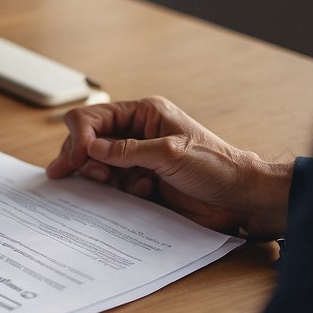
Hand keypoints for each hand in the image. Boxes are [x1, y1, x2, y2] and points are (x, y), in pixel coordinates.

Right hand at [45, 96, 291, 238]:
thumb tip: (89, 147)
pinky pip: (109, 185)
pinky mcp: (137, 182)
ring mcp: (135, 159)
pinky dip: (114, 191)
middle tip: (73, 173)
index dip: (80, 136)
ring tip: (109, 184)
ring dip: (99, 176)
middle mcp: (136, 133)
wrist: (239, 199)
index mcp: (144, 114)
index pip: (94, 117)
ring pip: (95, 164)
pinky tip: (138, 193)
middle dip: (80, 156)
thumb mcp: (170, 153)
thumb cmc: (216, 167)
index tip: (77, 159)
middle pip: (88, 139)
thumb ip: (126, 150)